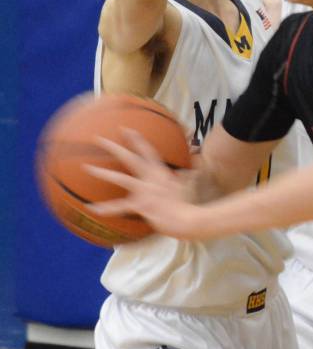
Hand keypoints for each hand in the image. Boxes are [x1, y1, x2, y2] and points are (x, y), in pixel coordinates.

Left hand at [86, 129, 206, 240]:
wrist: (188, 219)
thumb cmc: (187, 204)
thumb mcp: (187, 185)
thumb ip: (185, 175)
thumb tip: (190, 169)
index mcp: (161, 172)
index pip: (148, 151)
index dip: (136, 140)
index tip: (125, 129)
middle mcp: (152, 177)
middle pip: (131, 158)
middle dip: (114, 148)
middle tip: (98, 139)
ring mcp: (146, 190)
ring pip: (120, 178)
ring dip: (103, 173)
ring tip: (87, 167)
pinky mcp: (142, 205)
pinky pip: (119, 206)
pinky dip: (105, 208)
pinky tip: (92, 208)